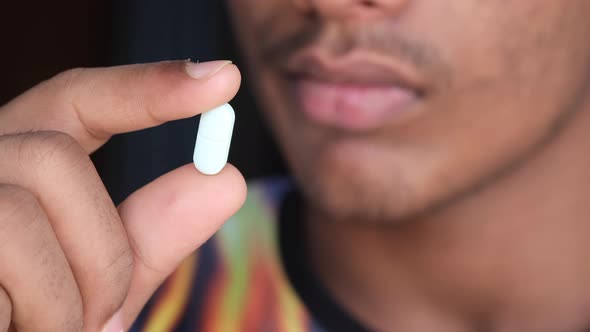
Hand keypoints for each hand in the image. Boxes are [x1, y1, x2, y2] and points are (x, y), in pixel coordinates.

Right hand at [0, 60, 245, 330]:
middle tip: (102, 317)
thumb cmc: (36, 327)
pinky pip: (9, 244)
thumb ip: (147, 238)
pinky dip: (46, 309)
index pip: (76, 100)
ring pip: (30, 194)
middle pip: (53, 154)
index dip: (148, 87)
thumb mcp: (94, 288)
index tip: (222, 79)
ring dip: (72, 288)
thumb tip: (227, 179)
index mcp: (13, 173)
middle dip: (104, 246)